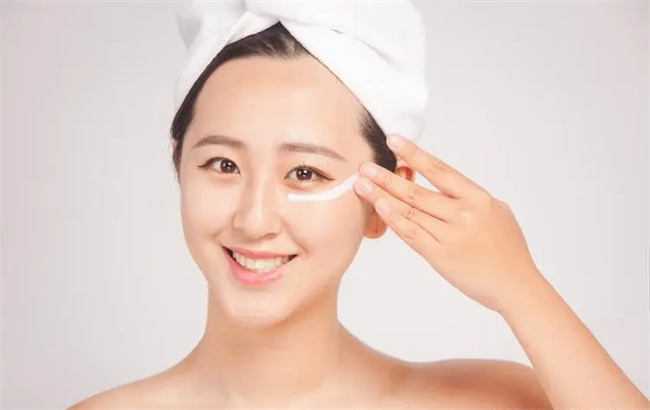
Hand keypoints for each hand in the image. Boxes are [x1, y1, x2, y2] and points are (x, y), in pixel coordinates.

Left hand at [353, 134, 542, 312]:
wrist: (515, 285)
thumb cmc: (509, 251)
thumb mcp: (498, 213)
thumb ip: (473, 200)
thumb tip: (453, 190)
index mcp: (477, 198)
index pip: (440, 170)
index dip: (414, 154)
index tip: (394, 142)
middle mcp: (462, 212)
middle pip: (417, 190)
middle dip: (387, 176)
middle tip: (365, 165)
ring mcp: (450, 234)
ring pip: (409, 210)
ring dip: (382, 195)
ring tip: (362, 184)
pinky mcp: (439, 255)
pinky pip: (411, 233)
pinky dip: (393, 218)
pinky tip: (379, 207)